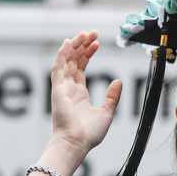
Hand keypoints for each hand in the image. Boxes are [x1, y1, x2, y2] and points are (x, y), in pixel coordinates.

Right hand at [50, 30, 121, 156]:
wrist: (77, 143)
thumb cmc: (89, 134)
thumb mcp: (106, 112)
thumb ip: (112, 96)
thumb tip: (118, 81)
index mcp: (79, 93)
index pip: (81, 67)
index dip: (88, 53)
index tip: (97, 43)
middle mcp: (69, 88)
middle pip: (73, 60)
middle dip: (82, 45)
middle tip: (92, 32)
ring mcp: (62, 88)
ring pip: (66, 60)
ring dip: (74, 45)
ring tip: (85, 34)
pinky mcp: (57, 89)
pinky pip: (58, 67)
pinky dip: (62, 54)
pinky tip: (69, 42)